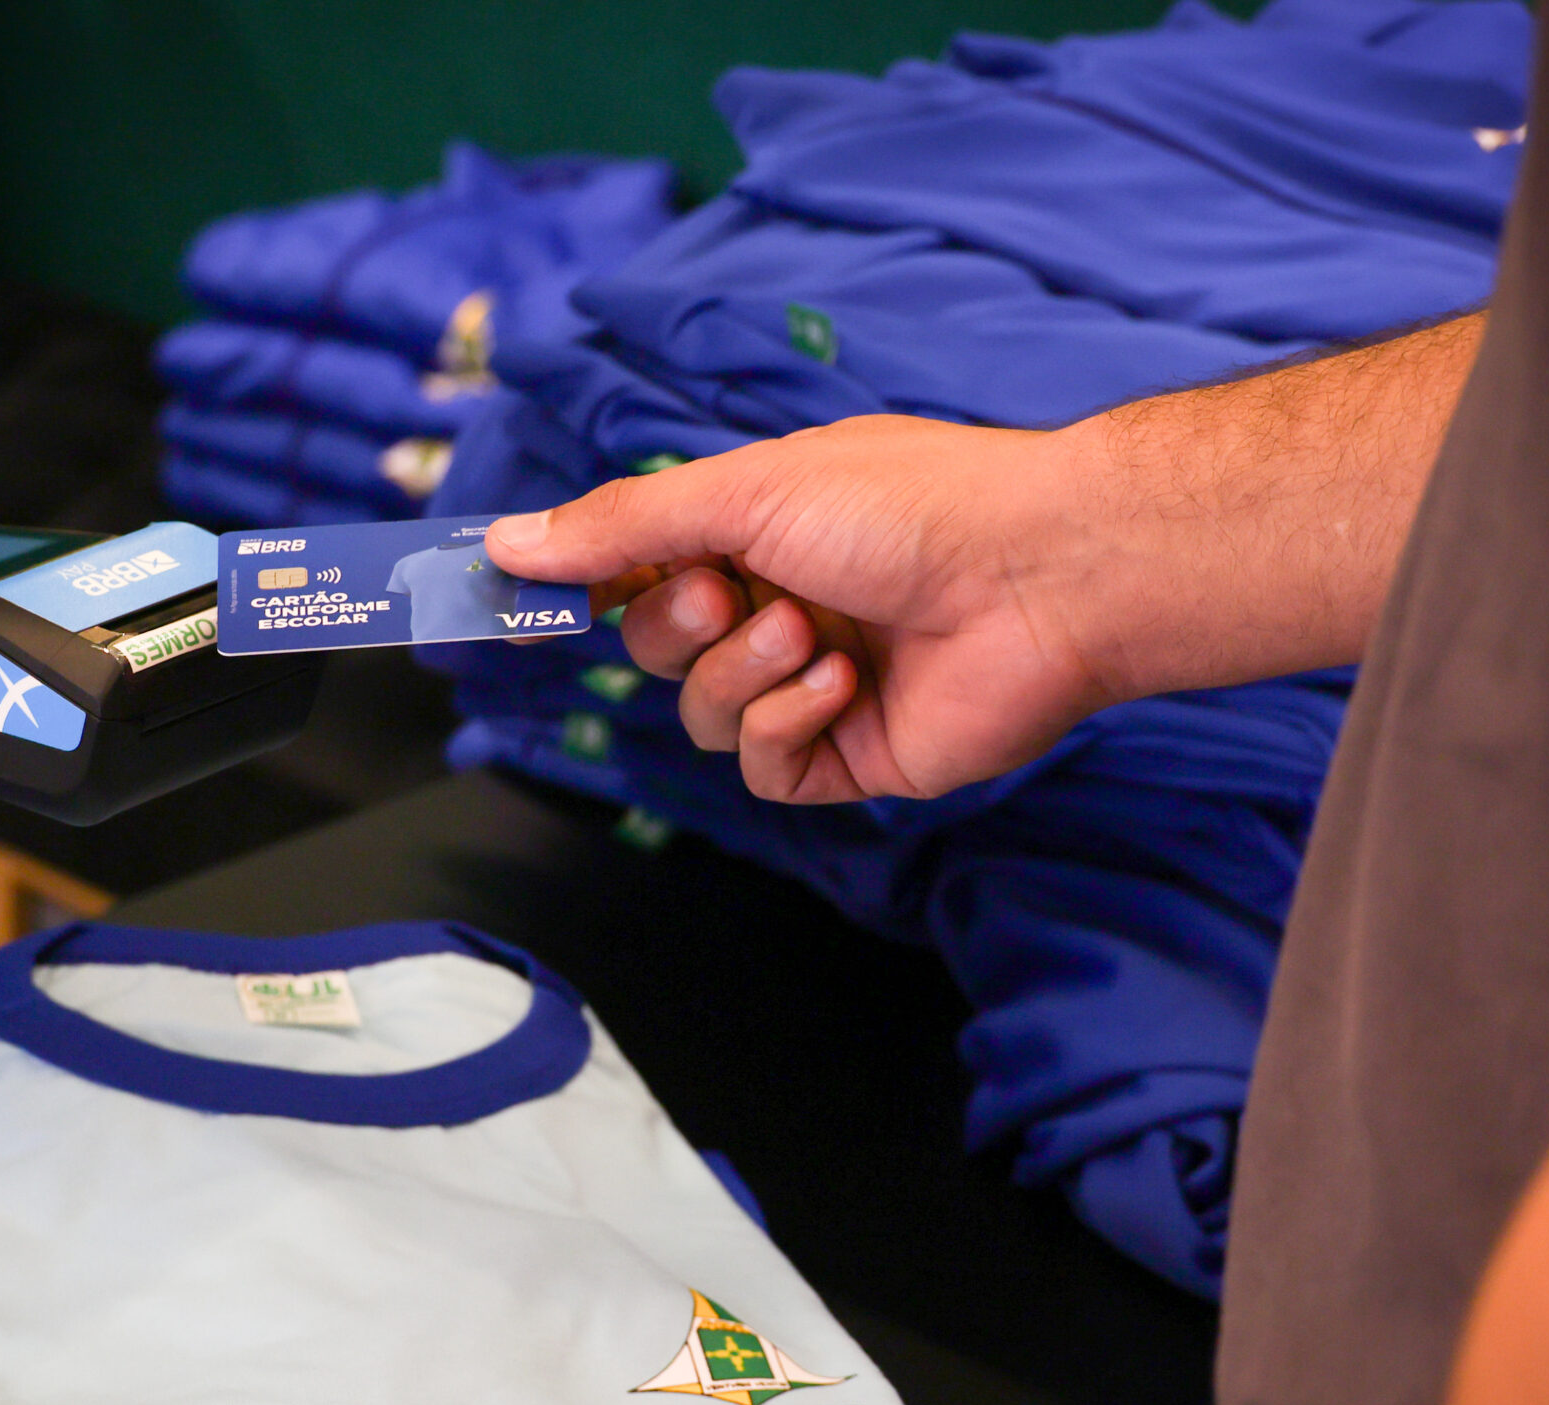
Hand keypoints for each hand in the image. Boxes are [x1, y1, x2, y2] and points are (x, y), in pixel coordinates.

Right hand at [488, 416, 1116, 802]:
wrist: (1041, 575)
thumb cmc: (912, 506)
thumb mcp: (743, 490)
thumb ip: (620, 526)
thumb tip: (507, 542)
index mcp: (758, 529)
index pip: (636, 568)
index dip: (581, 587)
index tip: (516, 602)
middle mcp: (781, 604)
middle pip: (657, 649)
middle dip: (680, 625)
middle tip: (732, 592)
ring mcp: (815, 685)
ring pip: (705, 715)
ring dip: (744, 674)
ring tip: (815, 635)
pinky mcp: (851, 755)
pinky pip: (765, 769)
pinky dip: (788, 726)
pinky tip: (843, 686)